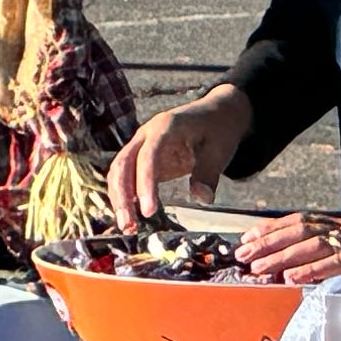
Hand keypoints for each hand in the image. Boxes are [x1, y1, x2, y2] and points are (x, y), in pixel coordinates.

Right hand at [119, 85, 252, 221]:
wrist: (217, 113)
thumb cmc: (218, 130)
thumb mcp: (220, 149)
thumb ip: (209, 172)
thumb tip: (202, 198)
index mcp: (165, 127)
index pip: (147, 156)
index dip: (145, 184)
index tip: (148, 211)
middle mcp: (147, 134)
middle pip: (123, 164)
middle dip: (122, 196)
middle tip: (128, 224)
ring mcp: (142, 145)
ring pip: (119, 172)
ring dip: (120, 199)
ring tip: (128, 226)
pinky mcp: (143, 158)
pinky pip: (127, 177)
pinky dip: (126, 196)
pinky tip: (132, 217)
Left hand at [236, 212, 340, 292]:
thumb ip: (328, 252)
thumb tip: (292, 267)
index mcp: (338, 225)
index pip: (298, 220)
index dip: (270, 228)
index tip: (246, 239)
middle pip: (299, 230)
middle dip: (269, 242)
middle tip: (244, 256)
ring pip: (314, 244)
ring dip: (284, 257)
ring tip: (261, 269)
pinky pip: (338, 263)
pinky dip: (313, 270)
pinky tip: (294, 278)